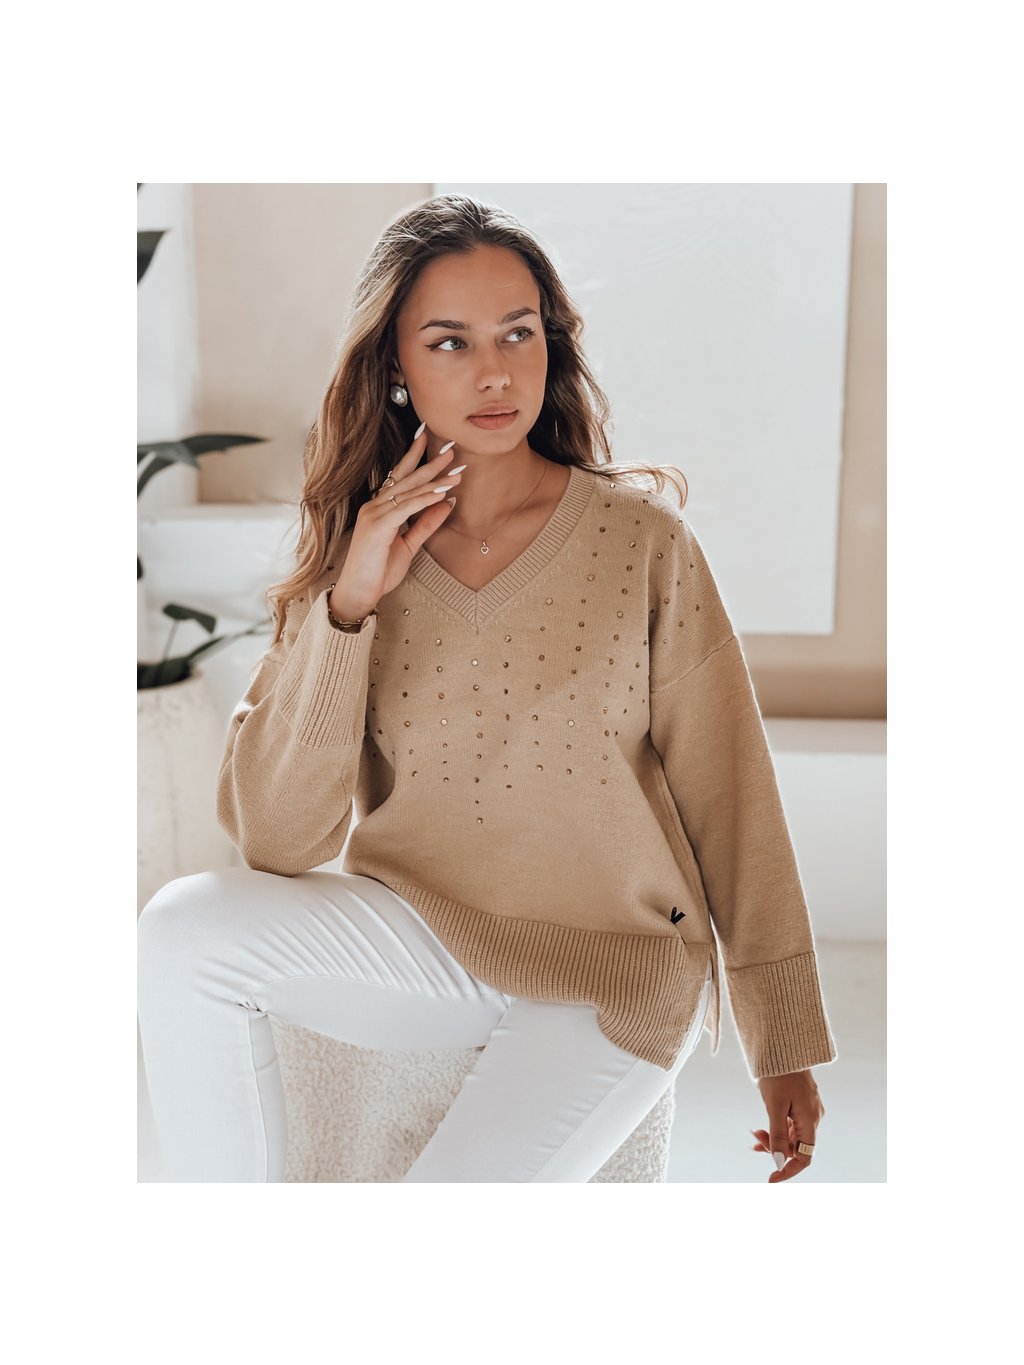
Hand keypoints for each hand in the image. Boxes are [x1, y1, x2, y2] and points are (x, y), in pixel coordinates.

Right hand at [329, 424, 463, 618]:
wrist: (358, 593)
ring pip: (409, 492)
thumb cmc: (378, 571)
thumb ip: (425, 524)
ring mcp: (374, 514)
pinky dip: (425, 499)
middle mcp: (374, 506)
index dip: (414, 458)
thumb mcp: (408, 545)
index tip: (429, 440)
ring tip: (456, 471)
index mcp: (379, 508)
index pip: (399, 477)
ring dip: (435, 481)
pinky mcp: (378, 526)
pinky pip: (406, 508)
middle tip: (452, 449)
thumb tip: (447, 504)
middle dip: (430, 463)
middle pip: (406, 479)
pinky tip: (442, 492)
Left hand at [750, 1069, 824, 1183]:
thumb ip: (778, 1134)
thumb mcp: (774, 1105)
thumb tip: (778, 1162)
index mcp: (810, 1120)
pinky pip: (790, 1125)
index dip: (788, 1170)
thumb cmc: (778, 1074)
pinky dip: (776, 1129)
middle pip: (796, 1147)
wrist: (783, 1046)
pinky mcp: (801, 1104)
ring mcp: (808, 1110)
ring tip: (754, 1133)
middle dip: (775, 1148)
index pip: (804, 1157)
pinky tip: (761, 1130)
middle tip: (755, 1137)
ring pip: (792, 1136)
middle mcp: (813, 1117)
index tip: (770, 1179)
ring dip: (774, 1139)